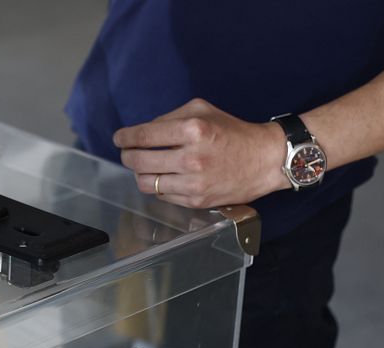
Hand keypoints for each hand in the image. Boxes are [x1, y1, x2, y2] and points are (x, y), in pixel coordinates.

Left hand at [113, 98, 289, 207]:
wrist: (264, 160)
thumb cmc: (232, 131)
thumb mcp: (202, 111)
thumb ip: (169, 118)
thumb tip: (143, 132)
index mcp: (193, 130)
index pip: (144, 136)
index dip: (124, 138)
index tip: (119, 139)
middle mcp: (191, 158)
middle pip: (139, 162)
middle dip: (127, 157)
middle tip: (128, 153)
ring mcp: (193, 183)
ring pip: (146, 183)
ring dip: (140, 174)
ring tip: (145, 167)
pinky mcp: (196, 201)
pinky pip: (162, 196)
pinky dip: (158, 186)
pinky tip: (165, 177)